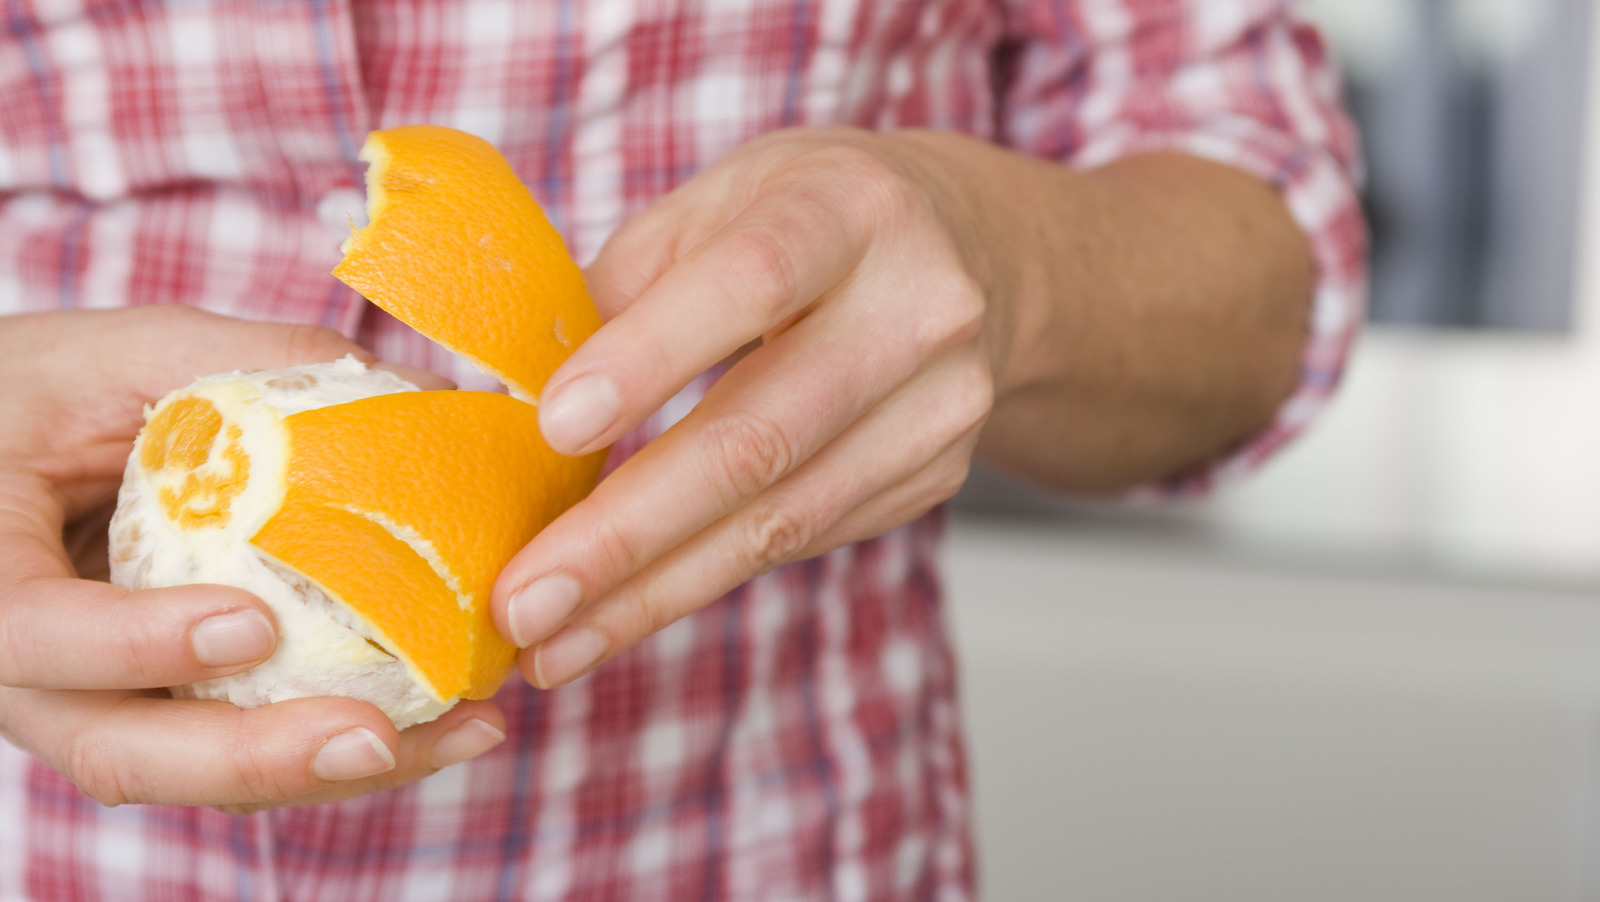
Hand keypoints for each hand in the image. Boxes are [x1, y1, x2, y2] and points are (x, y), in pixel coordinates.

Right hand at [0, 306, 506, 810]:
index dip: (137, 644)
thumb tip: (415, 390)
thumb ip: (251, 364)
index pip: (40, 635)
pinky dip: (339, 742)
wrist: (3, 446)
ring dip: (329, 768)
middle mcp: (33, 670)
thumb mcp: (127, 354)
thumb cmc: (49, 391)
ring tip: (460, 733)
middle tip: (377, 735)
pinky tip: (445, 722)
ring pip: (199, 771)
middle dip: (258, 757)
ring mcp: (99, 702)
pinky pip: (244, 748)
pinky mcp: (163, 709)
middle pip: (124, 751)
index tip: (250, 625)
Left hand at [493, 128, 1003, 687]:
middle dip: (629, 532)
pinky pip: (800, 540)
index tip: (553, 429)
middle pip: (763, 436)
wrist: (980, 255)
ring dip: (652, 592)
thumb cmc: (819, 219)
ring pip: (781, 519)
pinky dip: (701, 581)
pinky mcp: (934, 478)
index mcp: (852, 209)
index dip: (652, 358)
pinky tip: (622, 613)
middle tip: (524, 600)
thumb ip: (628, 280)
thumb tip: (514, 387)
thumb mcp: (724, 200)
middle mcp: (918, 309)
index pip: (752, 281)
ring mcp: (939, 407)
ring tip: (551, 642)